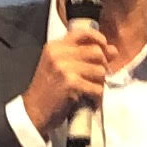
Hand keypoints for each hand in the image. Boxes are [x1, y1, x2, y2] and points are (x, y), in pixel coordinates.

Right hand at [23, 17, 120, 132]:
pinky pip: (97, 87)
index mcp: (55, 47)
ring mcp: (64, 68)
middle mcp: (59, 54)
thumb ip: (84, 56)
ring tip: (90, 91)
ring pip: (100, 70)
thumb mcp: (59, 67)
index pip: (83, 33)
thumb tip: (113, 50)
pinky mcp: (70, 83)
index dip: (99, 39)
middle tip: (96, 79)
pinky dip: (97, 97)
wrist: (33, 112)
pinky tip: (89, 101)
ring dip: (99, 84)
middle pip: (96, 52)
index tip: (105, 49)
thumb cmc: (48, 91)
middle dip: (102, 66)